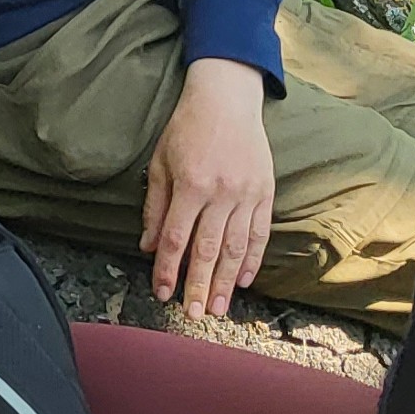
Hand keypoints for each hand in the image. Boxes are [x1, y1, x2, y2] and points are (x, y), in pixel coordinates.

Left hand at [140, 57, 275, 318]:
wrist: (227, 98)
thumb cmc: (187, 128)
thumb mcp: (160, 162)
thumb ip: (156, 207)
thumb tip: (149, 247)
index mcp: (191, 184)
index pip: (177, 238)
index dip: (168, 269)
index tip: (163, 293)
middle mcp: (221, 192)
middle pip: (208, 250)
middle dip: (198, 286)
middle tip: (192, 315)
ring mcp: (246, 193)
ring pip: (236, 247)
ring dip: (225, 282)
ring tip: (216, 308)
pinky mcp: (265, 191)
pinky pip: (259, 233)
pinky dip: (252, 259)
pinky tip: (242, 281)